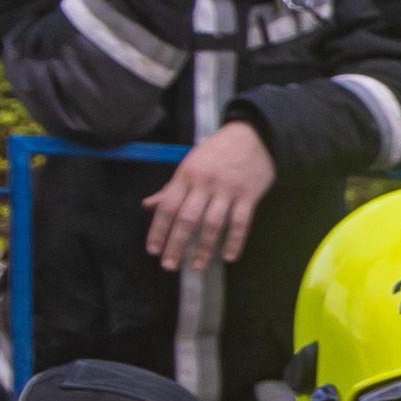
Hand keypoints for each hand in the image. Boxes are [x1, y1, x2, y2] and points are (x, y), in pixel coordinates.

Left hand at [141, 117, 276, 268]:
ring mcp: (227, 190)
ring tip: (197, 265)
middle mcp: (204, 184)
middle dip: (176, 244)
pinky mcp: (249, 195)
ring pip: (212, 224)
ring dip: (204, 248)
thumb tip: (148, 205)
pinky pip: (241, 222)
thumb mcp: (189, 164)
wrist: (251, 135)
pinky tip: (229, 257)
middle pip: (187, 219)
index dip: (158, 230)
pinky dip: (234, 241)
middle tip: (170, 266)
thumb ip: (171, 187)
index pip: (167, 207)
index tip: (153, 250)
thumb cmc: (216, 151)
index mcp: (186, 176)